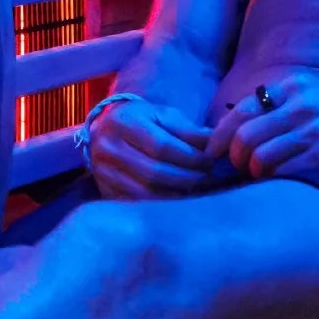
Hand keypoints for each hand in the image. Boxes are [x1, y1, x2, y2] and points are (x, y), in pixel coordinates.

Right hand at [87, 97, 215, 199]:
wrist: (105, 130)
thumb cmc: (141, 120)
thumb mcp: (163, 115)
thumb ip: (188, 130)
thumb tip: (215, 144)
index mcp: (124, 123)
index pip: (162, 146)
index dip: (189, 158)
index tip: (209, 162)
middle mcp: (108, 148)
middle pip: (154, 172)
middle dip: (187, 178)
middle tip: (207, 178)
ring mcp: (103, 172)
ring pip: (146, 192)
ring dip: (177, 194)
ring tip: (196, 189)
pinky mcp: (104, 190)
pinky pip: (137, 203)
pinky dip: (161, 203)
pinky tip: (178, 198)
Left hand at [205, 71, 318, 178]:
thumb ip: (285, 104)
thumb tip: (243, 126)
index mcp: (296, 86)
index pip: (241, 110)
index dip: (220, 135)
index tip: (212, 151)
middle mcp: (303, 105)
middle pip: (245, 137)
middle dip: (234, 159)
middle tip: (238, 169)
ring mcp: (316, 130)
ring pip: (261, 158)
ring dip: (255, 173)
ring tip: (262, 176)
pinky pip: (286, 174)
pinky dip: (277, 182)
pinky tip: (283, 182)